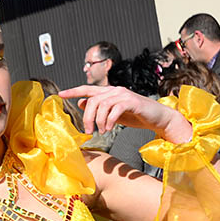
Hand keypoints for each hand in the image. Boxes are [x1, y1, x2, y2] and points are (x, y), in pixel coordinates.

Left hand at [59, 85, 192, 142]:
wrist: (158, 118)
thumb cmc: (136, 116)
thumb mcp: (113, 113)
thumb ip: (99, 108)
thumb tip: (81, 103)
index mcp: (109, 92)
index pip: (88, 89)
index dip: (74, 91)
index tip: (60, 94)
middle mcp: (115, 90)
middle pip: (92, 100)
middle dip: (87, 117)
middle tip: (88, 131)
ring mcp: (124, 95)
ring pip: (102, 105)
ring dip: (98, 121)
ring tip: (102, 131)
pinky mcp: (132, 102)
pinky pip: (115, 110)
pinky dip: (109, 121)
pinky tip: (109, 129)